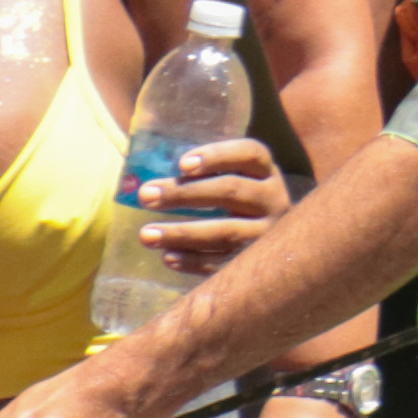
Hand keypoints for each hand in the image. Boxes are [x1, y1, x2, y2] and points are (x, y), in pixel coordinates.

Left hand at [131, 135, 284, 278]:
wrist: (275, 253)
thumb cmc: (233, 207)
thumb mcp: (228, 182)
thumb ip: (196, 174)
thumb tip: (142, 169)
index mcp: (266, 173)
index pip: (250, 154)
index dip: (217, 156)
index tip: (181, 164)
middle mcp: (274, 200)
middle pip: (231, 190)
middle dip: (184, 193)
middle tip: (145, 196)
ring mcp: (268, 234)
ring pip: (226, 231)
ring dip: (182, 232)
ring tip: (146, 235)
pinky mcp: (259, 263)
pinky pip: (224, 262)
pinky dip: (193, 260)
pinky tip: (168, 257)